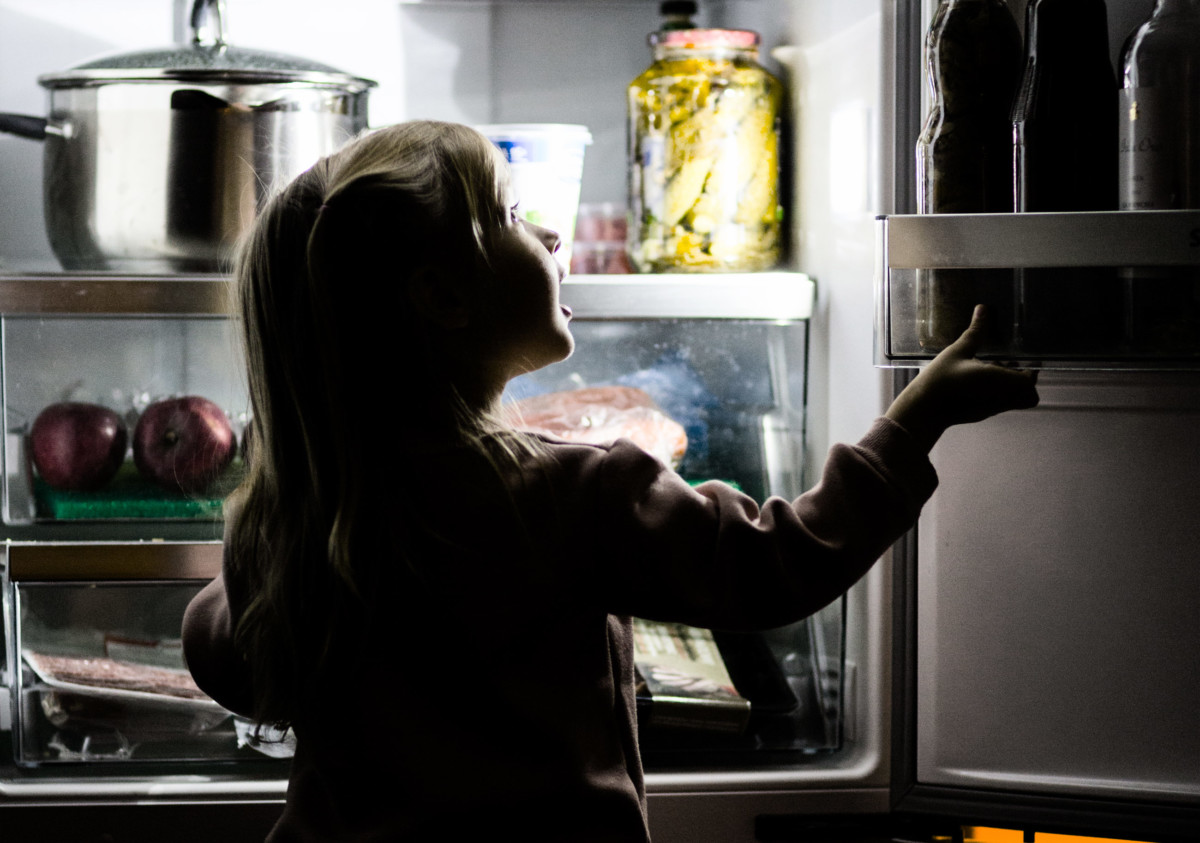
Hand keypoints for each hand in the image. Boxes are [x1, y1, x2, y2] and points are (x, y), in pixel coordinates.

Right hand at [885, 304, 1039, 451]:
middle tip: (1007, 361)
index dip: (1031, 370)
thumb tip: (983, 309)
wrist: (922, 410)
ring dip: (1007, 384)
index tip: (1021, 358)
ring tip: (988, 368)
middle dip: (1021, 378)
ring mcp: (990, 409)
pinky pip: (998, 403)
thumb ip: (975, 332)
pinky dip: (994, 392)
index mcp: (999, 381)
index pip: (1030, 382)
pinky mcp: (980, 414)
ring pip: (1012, 399)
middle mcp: (1000, 398)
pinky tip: (975, 380)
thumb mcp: (958, 351)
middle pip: (1026, 394)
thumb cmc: (940, 381)